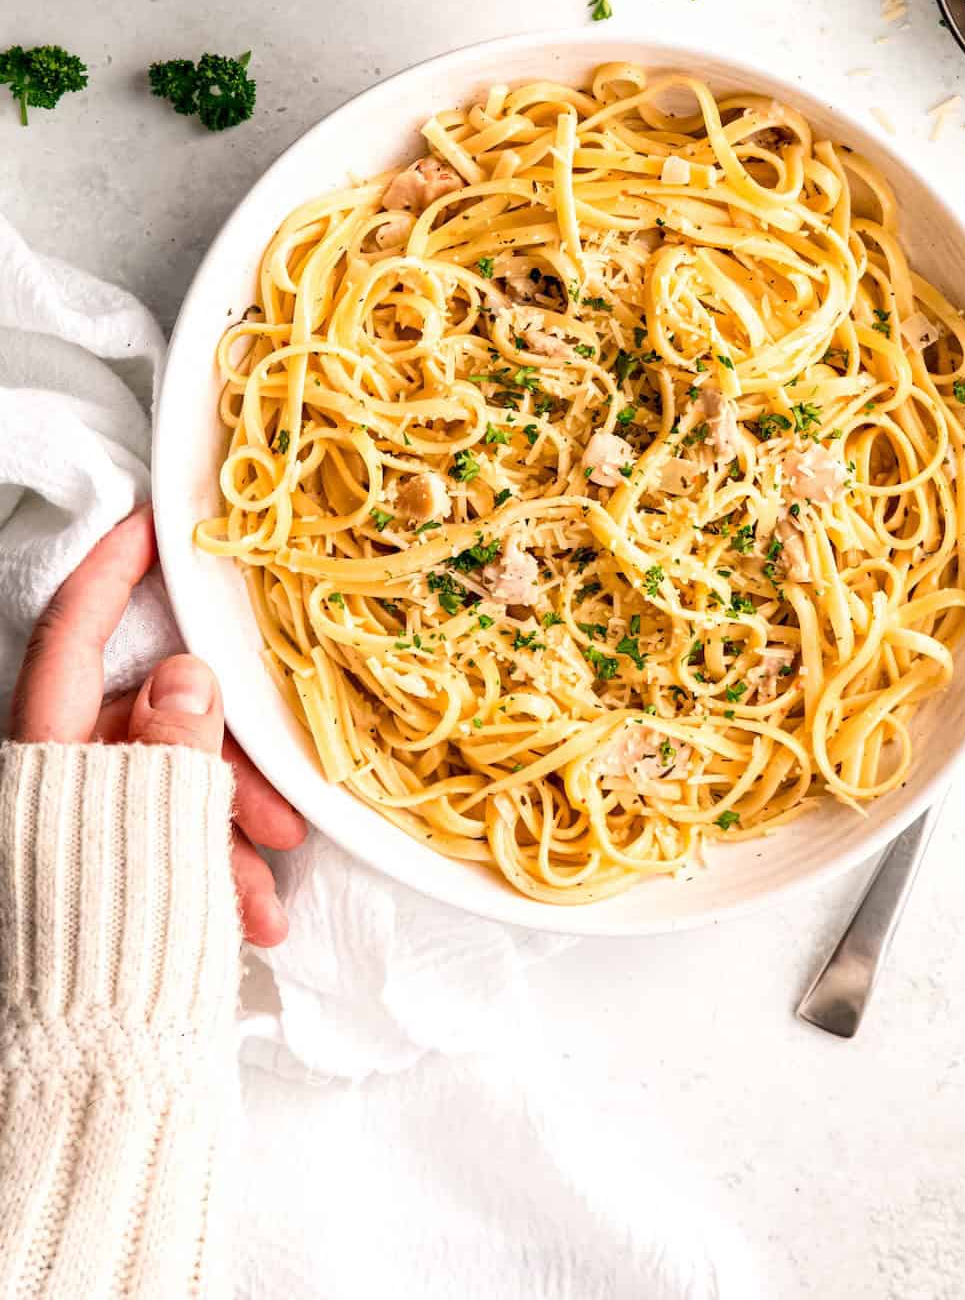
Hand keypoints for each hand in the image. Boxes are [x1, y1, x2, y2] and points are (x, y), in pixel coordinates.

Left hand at [11, 504, 305, 946]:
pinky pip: (166, 842)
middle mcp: (54, 782)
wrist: (102, 1077)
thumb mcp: (160, 829)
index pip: (72, 636)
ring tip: (272, 878)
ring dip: (231, 819)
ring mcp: (76, 831)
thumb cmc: (121, 948)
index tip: (150, 525)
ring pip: (167, 784)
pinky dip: (215, 866)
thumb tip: (188, 672)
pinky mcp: (102, 875)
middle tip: (281, 800)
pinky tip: (255, 914)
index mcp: (46, 756)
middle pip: (145, 719)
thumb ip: (175, 742)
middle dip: (224, 751)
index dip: (109, 573)